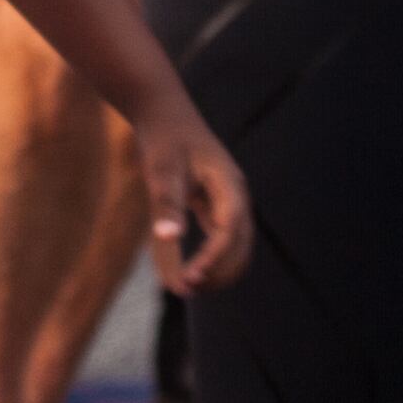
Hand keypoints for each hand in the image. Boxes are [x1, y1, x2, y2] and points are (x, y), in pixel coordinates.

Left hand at [133, 81, 251, 292]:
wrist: (164, 114)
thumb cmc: (163, 140)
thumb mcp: (162, 170)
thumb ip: (166, 204)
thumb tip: (167, 238)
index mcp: (230, 186)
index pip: (230, 232)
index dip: (213, 258)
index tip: (190, 278)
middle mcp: (236, 197)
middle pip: (240, 246)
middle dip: (217, 272)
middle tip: (185, 288)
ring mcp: (230, 203)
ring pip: (234, 248)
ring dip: (216, 271)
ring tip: (184, 286)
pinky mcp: (217, 207)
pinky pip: (220, 242)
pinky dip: (208, 260)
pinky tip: (183, 273)